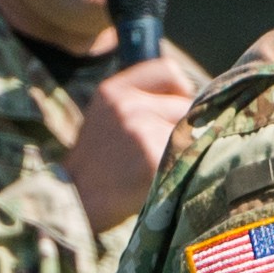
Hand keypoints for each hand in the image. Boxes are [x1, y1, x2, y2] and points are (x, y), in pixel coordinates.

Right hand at [64, 48, 207, 230]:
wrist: (75, 202)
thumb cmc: (98, 164)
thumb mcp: (108, 117)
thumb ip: (142, 102)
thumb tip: (198, 99)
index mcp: (114, 91)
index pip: (168, 70)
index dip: (181, 89)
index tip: (180, 108)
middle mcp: (127, 104)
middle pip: (185, 104)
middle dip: (184, 127)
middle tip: (167, 150)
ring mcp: (141, 129)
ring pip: (191, 133)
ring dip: (185, 150)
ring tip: (161, 167)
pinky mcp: (154, 157)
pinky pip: (188, 156)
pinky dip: (183, 169)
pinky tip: (161, 180)